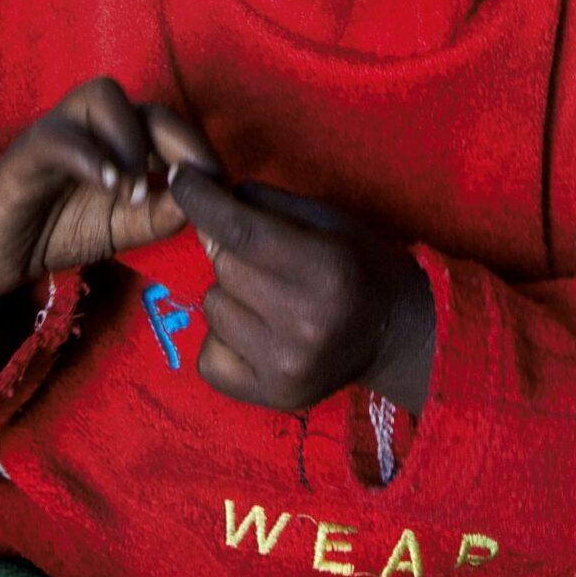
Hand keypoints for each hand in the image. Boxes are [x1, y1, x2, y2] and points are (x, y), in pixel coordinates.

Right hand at [0, 77, 224, 303]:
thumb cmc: (61, 228)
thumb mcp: (124, 227)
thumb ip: (162, 213)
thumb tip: (206, 198)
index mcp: (120, 137)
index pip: (170, 124)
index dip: (200, 148)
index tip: (220, 187)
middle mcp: (93, 123)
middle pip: (145, 105)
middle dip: (179, 141)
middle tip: (192, 184)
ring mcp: (60, 129)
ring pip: (102, 94)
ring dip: (131, 140)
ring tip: (135, 191)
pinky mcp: (27, 150)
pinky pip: (61, 136)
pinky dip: (91, 157)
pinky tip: (109, 186)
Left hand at [168, 168, 436, 414]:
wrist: (395, 334)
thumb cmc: (359, 264)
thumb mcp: (328, 220)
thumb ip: (269, 205)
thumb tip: (210, 199)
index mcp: (325, 269)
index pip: (243, 232)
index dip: (203, 202)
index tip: (180, 179)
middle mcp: (305, 322)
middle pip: (224, 268)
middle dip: (232, 253)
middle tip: (264, 260)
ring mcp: (287, 366)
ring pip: (213, 308)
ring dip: (230, 296)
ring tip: (268, 300)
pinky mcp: (274, 396)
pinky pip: (209, 357)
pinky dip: (223, 341)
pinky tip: (257, 334)